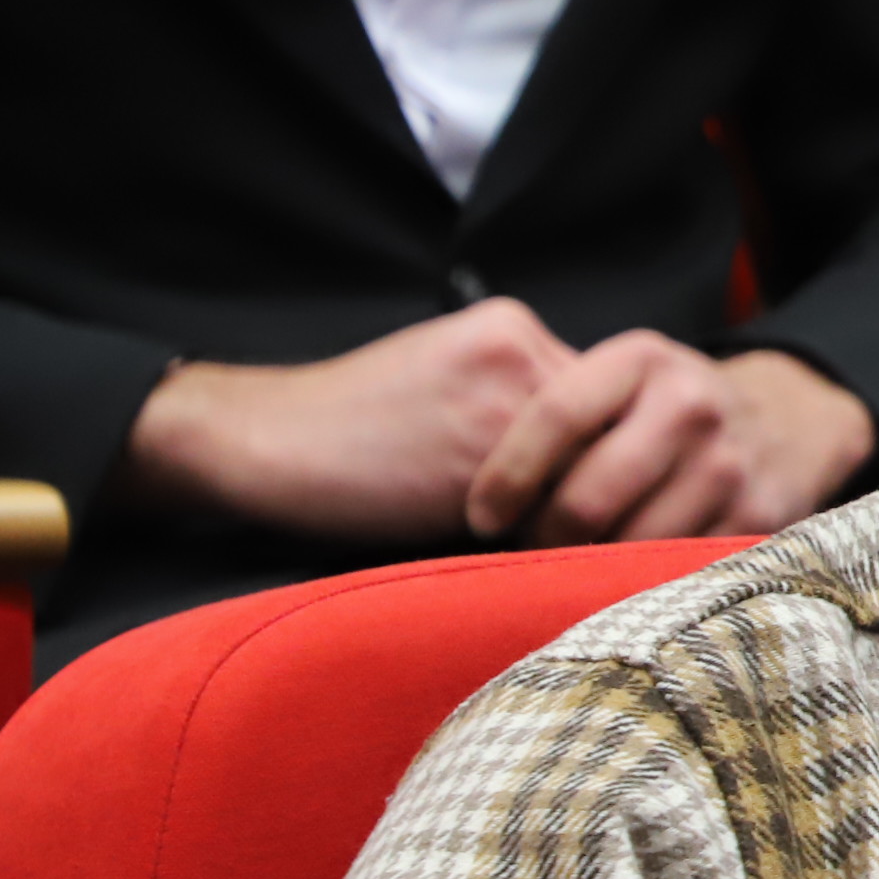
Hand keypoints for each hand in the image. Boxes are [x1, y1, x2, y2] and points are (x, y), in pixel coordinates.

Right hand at [122, 298, 572, 541]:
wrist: (268, 439)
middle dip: (596, 488)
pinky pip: (550, 510)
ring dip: (572, 519)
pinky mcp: (481, 455)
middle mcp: (520, 350)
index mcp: (513, 328)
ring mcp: (503, 399)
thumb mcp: (448, 381)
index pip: (603, 403)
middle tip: (570, 531)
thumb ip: (520, 402)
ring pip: (588, 475)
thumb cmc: (356, 428)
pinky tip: (500, 551)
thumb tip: (600, 464)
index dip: (600, 458)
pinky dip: (539, 540)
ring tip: (529, 544)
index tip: (585, 498)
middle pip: (610, 436)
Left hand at [465, 335, 875, 546]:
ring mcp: (729, 462)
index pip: (555, 416)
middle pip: (588, 496)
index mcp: (642, 360)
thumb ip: (563, 409)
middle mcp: (690, 404)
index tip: (480, 517)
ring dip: (589, 567)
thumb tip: (467, 480)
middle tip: (528, 551)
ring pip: (630, 542)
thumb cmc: (672, 409)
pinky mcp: (758, 514)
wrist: (792, 418)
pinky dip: (640, 582)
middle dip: (544, 537)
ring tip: (574, 564)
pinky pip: (675, 567)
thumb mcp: (626, 379)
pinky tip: (624, 576)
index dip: (506, 475)